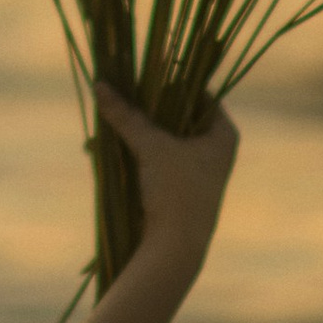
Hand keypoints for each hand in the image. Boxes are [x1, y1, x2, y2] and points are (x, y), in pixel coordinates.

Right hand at [94, 81, 238, 257]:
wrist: (174, 249)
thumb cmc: (176, 192)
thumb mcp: (150, 147)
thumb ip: (126, 115)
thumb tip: (100, 84)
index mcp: (222, 134)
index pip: (198, 92)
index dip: (169, 82)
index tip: (142, 74)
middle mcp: (213, 148)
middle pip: (174, 114)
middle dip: (140, 110)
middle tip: (115, 99)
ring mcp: (195, 168)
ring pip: (159, 137)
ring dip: (129, 132)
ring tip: (102, 128)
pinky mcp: (175, 186)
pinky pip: (150, 158)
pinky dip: (129, 152)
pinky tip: (100, 150)